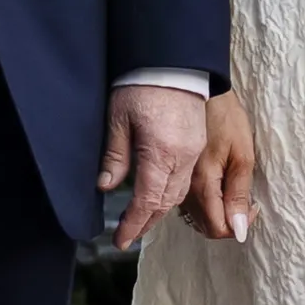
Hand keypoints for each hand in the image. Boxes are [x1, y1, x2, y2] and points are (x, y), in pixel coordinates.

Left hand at [99, 83, 208, 251]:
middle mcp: (184, 157)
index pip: (147, 200)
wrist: (175, 63)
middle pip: (166, 202)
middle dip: (147, 222)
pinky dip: (170, 194)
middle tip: (128, 236)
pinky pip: (186, 179)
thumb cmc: (142, 86)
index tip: (121, 241)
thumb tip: (106, 187)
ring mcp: (194, 152)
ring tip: (141, 222)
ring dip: (159, 210)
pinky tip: (158, 197)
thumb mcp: (118, 119)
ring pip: (179, 193)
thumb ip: (115, 156)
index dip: (134, 224)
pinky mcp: (197, 145)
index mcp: (162, 153)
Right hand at [182, 88, 256, 242]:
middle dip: (229, 220)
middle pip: (206, 227)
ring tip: (232, 189)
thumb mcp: (242, 155)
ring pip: (197, 218)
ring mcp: (178, 184)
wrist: (201, 94)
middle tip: (244, 200)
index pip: (218, 228)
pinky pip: (190, 204)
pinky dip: (207, 203)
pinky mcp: (176, 177)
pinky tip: (218, 185)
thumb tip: (239, 228)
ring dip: (217, 212)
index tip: (251, 206)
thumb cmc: (225, 119)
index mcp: (202, 185)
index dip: (239, 225)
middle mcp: (185, 190)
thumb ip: (239, 194)